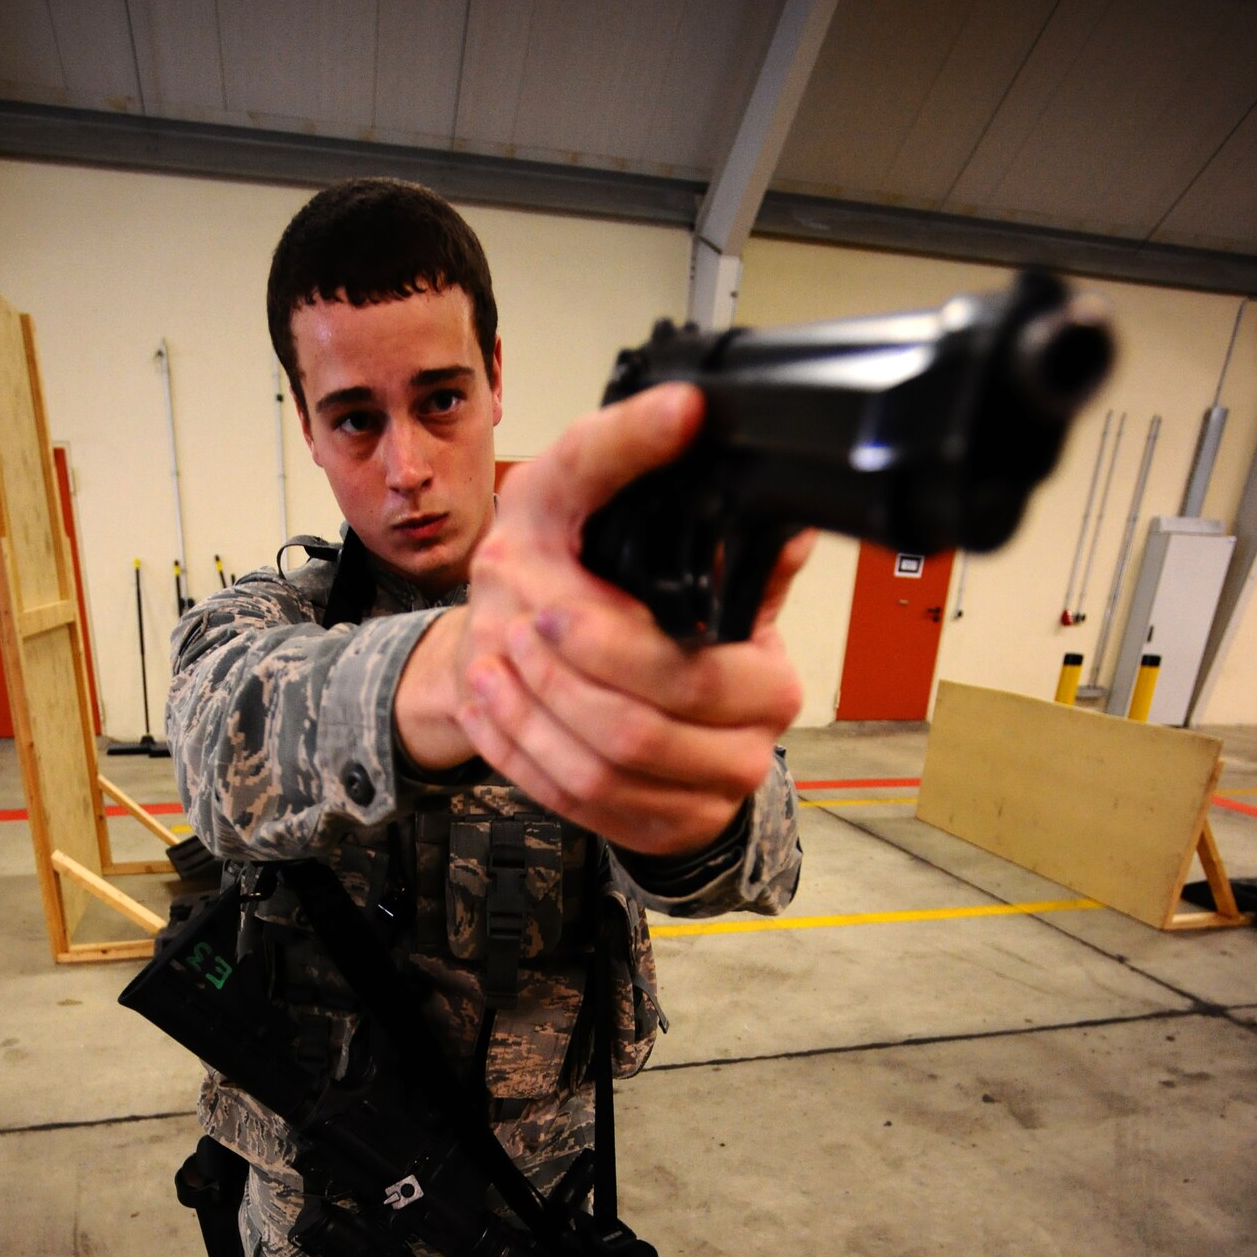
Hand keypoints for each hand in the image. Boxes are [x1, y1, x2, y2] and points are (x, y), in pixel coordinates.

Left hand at [395, 384, 811, 854]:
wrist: (624, 692)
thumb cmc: (630, 599)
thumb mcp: (639, 526)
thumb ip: (660, 486)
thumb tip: (698, 428)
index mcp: (767, 675)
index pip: (691, 673)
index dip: (610, 642)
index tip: (549, 599)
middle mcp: (748, 744)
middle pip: (637, 731)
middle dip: (558, 678)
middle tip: (508, 622)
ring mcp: (701, 796)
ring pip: (599, 773)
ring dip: (531, 717)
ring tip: (489, 660)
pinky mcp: (651, 828)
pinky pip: (574, 805)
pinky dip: (520, 753)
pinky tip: (489, 702)